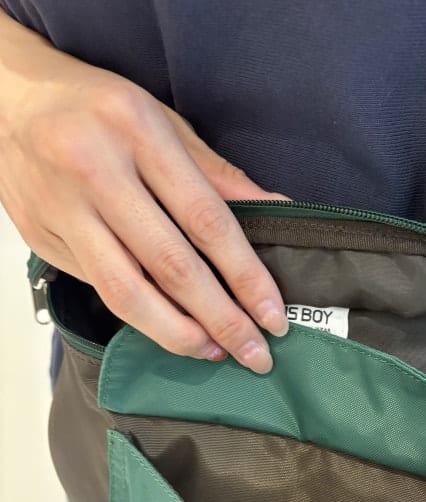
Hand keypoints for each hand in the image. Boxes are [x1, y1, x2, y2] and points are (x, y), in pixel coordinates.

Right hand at [0, 10, 288, 371]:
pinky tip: (172, 329)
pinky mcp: (43, 239)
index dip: (246, 277)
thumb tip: (277, 209)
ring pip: (127, 292)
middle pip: (170, 266)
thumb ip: (219, 174)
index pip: (206, 220)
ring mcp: (63, 210)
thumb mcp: (165, 123)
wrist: (9, 101)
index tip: (273, 315)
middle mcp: (96, 172)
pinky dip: (142, 317)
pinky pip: (100, 290)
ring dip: (178, 333)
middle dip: (221, 320)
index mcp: (137, 132)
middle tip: (255, 354)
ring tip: (214, 352)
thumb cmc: (97, 108)